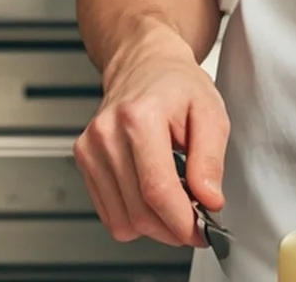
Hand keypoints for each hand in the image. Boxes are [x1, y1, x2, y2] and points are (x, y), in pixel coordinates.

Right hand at [74, 21, 228, 247]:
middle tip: (196, 219)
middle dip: (172, 227)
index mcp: (139, 117)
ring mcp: (90, 148)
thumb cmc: (178, 84)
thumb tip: (209, 200)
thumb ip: (211, 159)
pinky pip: (110, 213)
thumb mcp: (210, 111)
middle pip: (139, 211)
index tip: (202, 230)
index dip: (182, 221)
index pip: (157, 190)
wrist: (146, 64)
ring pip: (122, 220)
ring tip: (175, 201)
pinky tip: (152, 194)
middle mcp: (107, 133)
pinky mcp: (84, 161)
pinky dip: (134, 216)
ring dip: (154, 225)